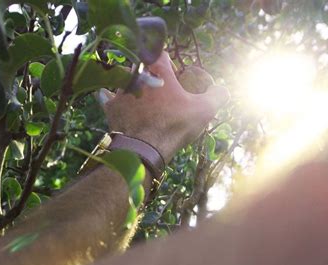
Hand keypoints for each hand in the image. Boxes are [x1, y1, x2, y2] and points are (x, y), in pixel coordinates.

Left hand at [99, 52, 229, 162]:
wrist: (144, 148)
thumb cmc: (174, 125)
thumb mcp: (204, 110)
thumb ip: (217, 95)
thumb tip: (222, 89)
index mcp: (157, 68)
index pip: (161, 52)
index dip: (169, 62)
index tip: (174, 73)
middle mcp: (135, 73)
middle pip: (141, 65)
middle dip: (149, 74)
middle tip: (158, 90)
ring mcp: (119, 89)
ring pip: (123, 78)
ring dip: (130, 84)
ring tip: (140, 98)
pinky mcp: (110, 106)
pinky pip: (105, 95)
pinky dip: (110, 97)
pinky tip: (116, 101)